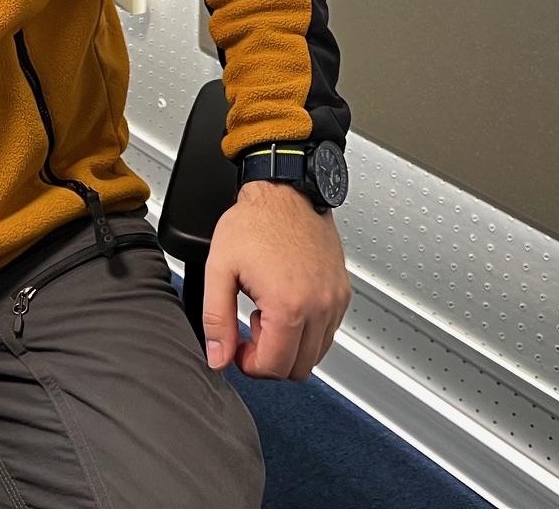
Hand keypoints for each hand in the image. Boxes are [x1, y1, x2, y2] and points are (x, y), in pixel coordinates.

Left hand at [201, 180, 349, 380]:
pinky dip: (308, 332)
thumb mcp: (220, 268)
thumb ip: (216, 319)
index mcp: (289, 305)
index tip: (238, 347)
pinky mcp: (342, 291)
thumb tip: (218, 357)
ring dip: (290, 347)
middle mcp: (319, 306)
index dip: (250, 364)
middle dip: (270, 358)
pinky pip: (329, 332)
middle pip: (298, 368)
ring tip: (268, 314)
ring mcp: (334, 299)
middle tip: (251, 330)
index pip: (275, 366)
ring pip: (316, 354)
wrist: (285, 191)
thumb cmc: (255, 221)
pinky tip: (287, 305)